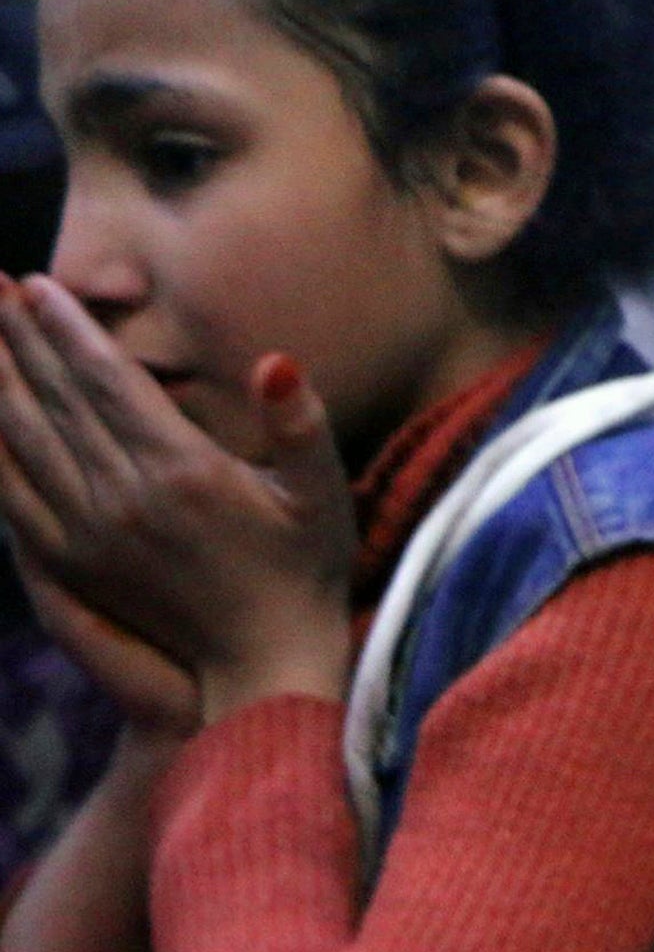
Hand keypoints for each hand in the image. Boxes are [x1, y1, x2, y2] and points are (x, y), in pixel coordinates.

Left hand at [0, 274, 355, 721]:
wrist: (263, 665)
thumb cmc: (304, 570)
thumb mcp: (324, 493)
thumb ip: (300, 423)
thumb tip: (274, 361)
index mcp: (183, 470)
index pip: (108, 382)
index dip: (69, 331)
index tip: (38, 285)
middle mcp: (123, 498)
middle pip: (56, 402)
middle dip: (19, 339)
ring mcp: (89, 534)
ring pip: (23, 442)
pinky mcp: (72, 565)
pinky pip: (13, 495)